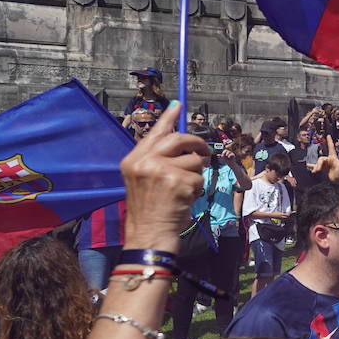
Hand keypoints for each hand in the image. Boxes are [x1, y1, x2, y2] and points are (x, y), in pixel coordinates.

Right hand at [120, 102, 207, 249]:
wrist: (149, 234)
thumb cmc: (150, 208)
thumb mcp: (143, 179)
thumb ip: (157, 158)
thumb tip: (178, 137)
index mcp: (134, 160)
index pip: (154, 132)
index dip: (169, 117)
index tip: (178, 104)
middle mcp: (145, 162)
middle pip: (179, 138)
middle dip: (197, 144)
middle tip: (205, 152)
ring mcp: (161, 171)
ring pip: (194, 160)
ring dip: (196, 174)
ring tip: (184, 189)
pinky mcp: (178, 182)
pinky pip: (199, 177)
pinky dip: (197, 188)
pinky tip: (185, 199)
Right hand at [312, 136, 338, 181]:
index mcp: (333, 158)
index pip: (331, 147)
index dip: (329, 141)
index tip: (328, 135)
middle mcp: (329, 160)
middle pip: (321, 158)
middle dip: (318, 164)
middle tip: (317, 171)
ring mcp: (326, 165)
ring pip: (318, 163)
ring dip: (315, 167)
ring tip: (315, 172)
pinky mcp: (323, 170)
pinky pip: (316, 166)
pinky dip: (312, 166)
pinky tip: (308, 165)